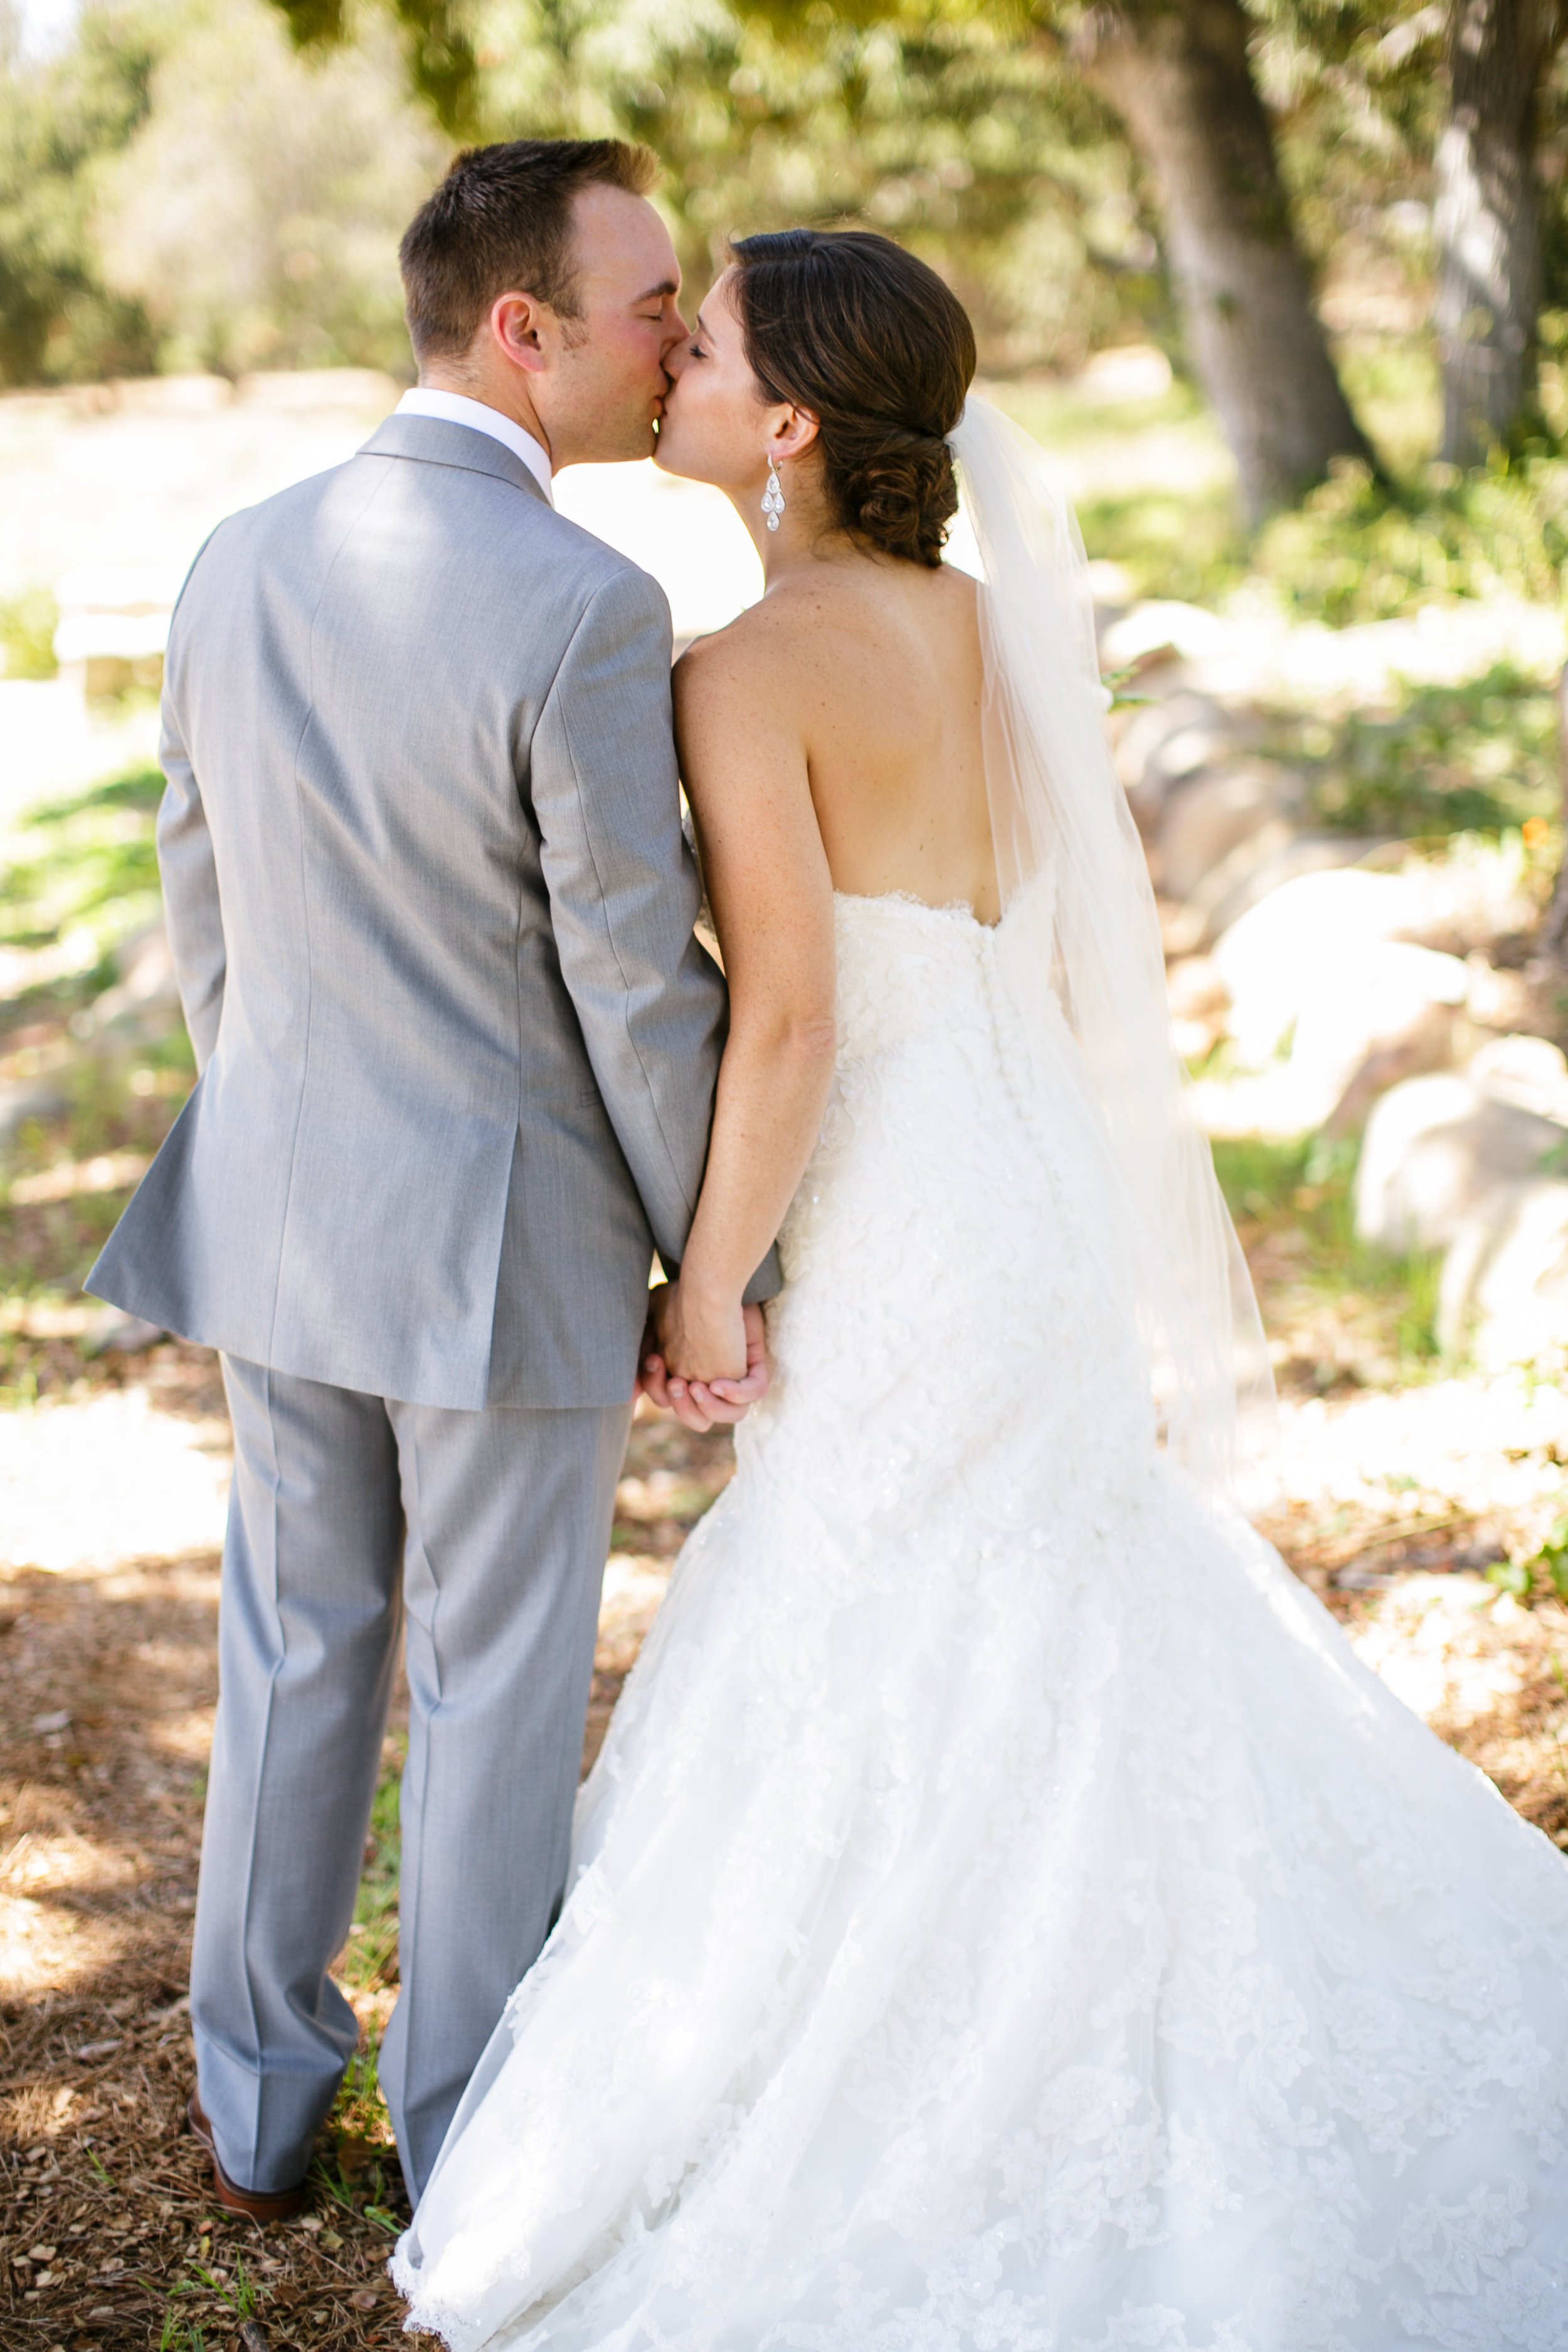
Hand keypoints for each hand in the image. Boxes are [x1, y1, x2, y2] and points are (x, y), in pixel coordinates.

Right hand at [638, 1288, 769, 1432]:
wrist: (709, 1281)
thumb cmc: (683, 1296)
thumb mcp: (652, 1319)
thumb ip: (638, 1344)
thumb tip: (631, 1392)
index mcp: (690, 1375)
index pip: (672, 1401)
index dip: (657, 1388)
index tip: (654, 1361)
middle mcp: (712, 1379)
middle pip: (698, 1419)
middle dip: (681, 1407)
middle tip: (676, 1381)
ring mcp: (733, 1376)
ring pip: (731, 1415)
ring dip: (707, 1408)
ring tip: (696, 1386)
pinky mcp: (751, 1366)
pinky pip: (752, 1394)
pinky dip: (735, 1394)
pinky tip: (717, 1383)